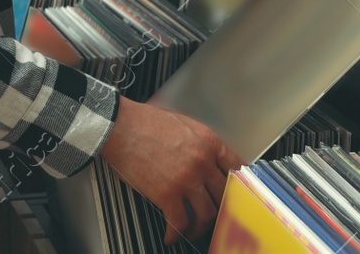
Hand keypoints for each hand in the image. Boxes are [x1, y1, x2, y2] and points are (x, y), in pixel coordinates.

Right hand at [99, 97, 243, 243]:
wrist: (120, 126)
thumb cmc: (146, 122)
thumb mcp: (184, 125)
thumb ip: (201, 144)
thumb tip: (209, 163)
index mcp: (209, 142)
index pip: (237, 168)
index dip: (238, 184)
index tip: (236, 194)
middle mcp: (202, 162)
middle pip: (225, 195)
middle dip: (220, 209)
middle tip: (214, 216)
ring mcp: (186, 179)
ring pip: (207, 215)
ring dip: (200, 227)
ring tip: (192, 230)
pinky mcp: (167, 194)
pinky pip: (180, 223)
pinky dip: (176, 234)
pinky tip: (170, 236)